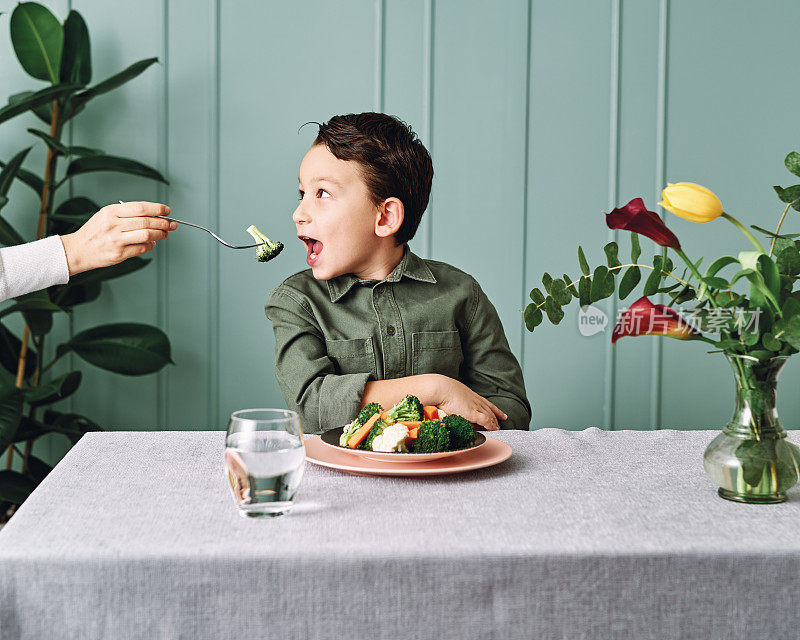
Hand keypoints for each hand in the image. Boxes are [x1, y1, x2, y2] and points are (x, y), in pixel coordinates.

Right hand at [60, 201, 175, 275]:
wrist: (77, 250)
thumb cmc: (94, 232)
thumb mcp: (105, 216)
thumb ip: (127, 214)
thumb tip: (153, 216)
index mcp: (111, 212)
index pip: (140, 208)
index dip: (157, 209)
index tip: (167, 211)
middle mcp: (113, 225)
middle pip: (146, 222)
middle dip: (163, 223)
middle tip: (172, 224)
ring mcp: (116, 240)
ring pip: (146, 235)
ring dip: (160, 234)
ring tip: (165, 233)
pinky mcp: (119, 254)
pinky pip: (142, 248)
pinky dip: (150, 245)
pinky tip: (152, 243)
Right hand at [432, 374, 506, 430]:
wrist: (442, 389)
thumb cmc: (443, 390)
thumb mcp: (452, 393)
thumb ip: (456, 400)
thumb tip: (452, 403)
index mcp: (472, 395)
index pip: (487, 403)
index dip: (495, 410)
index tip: (501, 414)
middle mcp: (476, 400)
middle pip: (490, 410)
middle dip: (496, 417)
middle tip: (500, 424)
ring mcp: (476, 407)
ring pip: (490, 416)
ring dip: (495, 423)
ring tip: (498, 429)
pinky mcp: (474, 413)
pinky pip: (486, 421)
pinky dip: (491, 425)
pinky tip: (493, 429)